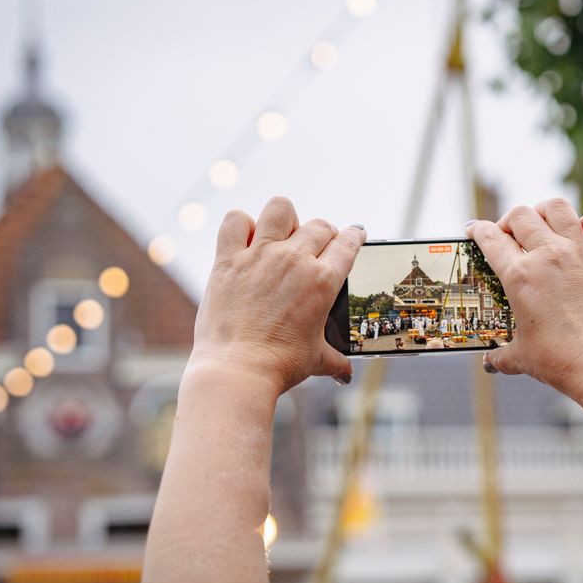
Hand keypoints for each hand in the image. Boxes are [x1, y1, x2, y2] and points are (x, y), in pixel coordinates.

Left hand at [189, 196, 364, 394]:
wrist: (238, 370)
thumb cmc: (279, 365)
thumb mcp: (316, 360)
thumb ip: (336, 360)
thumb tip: (346, 374)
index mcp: (322, 281)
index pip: (348, 243)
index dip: (355, 236)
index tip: (355, 234)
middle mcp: (294, 261)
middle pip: (319, 225)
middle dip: (323, 234)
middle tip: (317, 248)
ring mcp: (260, 256)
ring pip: (280, 208)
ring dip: (286, 219)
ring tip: (282, 235)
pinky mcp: (228, 260)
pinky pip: (235, 221)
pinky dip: (242, 225)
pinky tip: (247, 240)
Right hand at [465, 199, 582, 405]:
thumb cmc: (558, 362)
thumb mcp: (520, 357)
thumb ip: (500, 354)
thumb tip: (490, 361)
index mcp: (519, 276)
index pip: (490, 238)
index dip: (477, 231)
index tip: (474, 231)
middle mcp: (548, 256)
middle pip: (520, 215)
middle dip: (508, 221)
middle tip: (507, 235)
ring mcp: (579, 255)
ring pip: (557, 208)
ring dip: (544, 210)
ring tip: (541, 221)